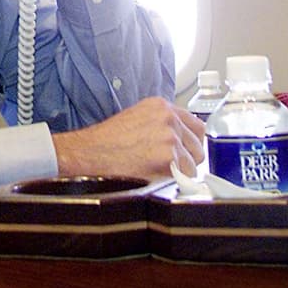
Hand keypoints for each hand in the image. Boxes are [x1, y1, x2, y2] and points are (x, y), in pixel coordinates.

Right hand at [51, 97, 205, 181]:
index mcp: (161, 106)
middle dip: (188, 160)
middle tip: (171, 167)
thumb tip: (180, 140)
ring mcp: (170, 137)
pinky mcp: (168, 157)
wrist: (89, 153)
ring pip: (193, 164)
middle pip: (198, 146)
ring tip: (157, 172)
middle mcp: (168, 118)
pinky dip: (174, 181)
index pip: (196, 125)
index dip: (192, 143)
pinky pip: (184, 176)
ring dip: (180, 172)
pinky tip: (156, 177)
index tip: (188, 152)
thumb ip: (161, 124)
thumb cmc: (106, 141)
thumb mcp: (136, 118)